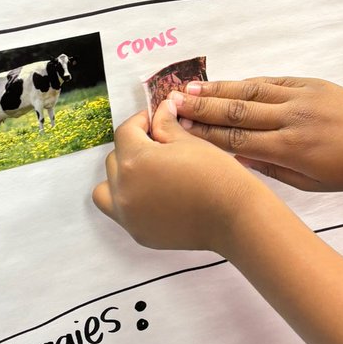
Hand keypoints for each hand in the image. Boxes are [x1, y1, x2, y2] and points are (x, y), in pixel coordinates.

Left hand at [92, 98, 264, 252]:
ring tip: (149, 173)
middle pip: (115, 159)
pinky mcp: (139, 233)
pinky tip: (158, 195)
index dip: (142, 121)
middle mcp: (123, 190)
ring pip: (107, 189)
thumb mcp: (190, 141)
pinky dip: (131, 200)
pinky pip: (122, 212)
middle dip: (133, 147)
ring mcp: (129, 216)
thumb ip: (166, 125)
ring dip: (121, 177)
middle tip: (159, 144)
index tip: (157, 120)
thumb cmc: (216, 177)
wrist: (235, 217)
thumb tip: (160, 110)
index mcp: (134, 161)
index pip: (126, 132)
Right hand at [171, 77, 342, 190]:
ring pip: (250, 92)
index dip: (204, 137)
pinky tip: (226, 83)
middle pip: (237, 113)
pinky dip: (246, 82)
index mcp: (292, 151)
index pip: (237, 142)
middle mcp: (293, 120)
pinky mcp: (311, 84)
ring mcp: (301, 99)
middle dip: (201, 109)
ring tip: (188, 89)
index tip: (178, 132)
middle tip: (170, 104)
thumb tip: (234, 158)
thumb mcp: (309, 183)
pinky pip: (271, 82)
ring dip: (217, 90)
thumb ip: (270, 169)